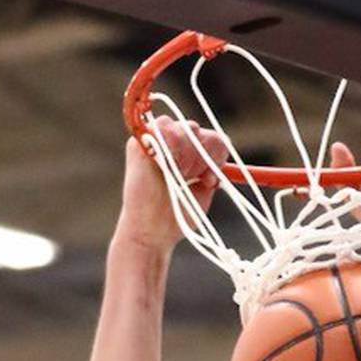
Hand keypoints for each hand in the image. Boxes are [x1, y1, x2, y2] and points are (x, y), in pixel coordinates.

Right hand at [119, 122, 231, 254]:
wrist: (154, 233)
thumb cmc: (177, 217)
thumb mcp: (202, 190)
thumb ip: (212, 167)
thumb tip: (223, 143)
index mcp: (186, 153)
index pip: (211, 136)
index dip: (215, 154)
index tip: (210, 181)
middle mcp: (170, 143)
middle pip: (196, 128)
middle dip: (202, 155)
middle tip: (193, 178)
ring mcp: (153, 141)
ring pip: (184, 126)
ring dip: (188, 152)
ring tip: (180, 174)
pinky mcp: (137, 143)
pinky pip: (162, 126)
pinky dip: (172, 146)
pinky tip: (170, 166)